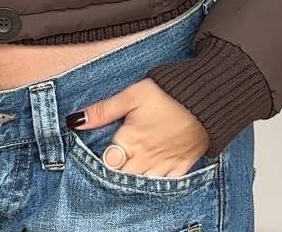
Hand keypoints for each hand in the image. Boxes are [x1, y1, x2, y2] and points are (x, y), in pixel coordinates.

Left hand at [64, 78, 208, 176]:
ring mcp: (165, 165)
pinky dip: (158, 187)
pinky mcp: (183, 165)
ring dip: (133, 183)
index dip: (99, 162)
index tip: (92, 157)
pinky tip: (151, 183)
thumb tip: (75, 120)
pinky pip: (167, 185)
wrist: (206, 100)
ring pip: (143, 185)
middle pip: (123, 178)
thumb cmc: (167, 94)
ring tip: (127, 175)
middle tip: (109, 168)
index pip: (107, 163)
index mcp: (131, 141)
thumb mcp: (132, 95)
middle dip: (114, 175)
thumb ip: (104, 110)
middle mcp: (146, 158)